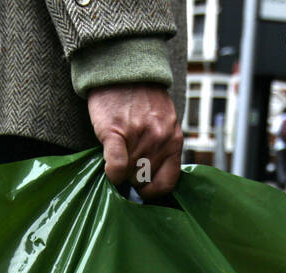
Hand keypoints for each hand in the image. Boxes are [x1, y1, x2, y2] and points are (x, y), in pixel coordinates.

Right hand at [87, 84, 182, 199]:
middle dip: (134, 176)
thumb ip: (163, 148)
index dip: (153, 190)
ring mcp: (140, 136)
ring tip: (119, 152)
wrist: (122, 70)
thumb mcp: (164, 123)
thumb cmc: (141, 99)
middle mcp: (160, 140)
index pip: (168, 183)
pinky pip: (116, 166)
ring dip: (122, 170)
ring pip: (129, 175)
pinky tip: (110, 169)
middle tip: (127, 160)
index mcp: (175, 140)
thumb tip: (151, 181)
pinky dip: (112, 172)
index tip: (143, 188)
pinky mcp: (116, 132)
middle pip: (144, 180)